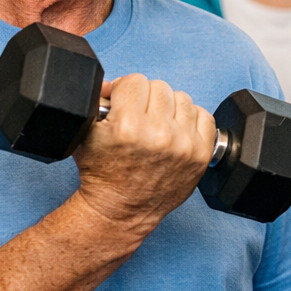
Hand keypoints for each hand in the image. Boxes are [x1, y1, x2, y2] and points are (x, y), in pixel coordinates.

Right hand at [72, 74, 216, 230]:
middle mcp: (159, 133)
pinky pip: (204, 116)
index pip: (134, 81)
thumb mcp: (86, 135)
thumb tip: (111, 83)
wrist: (121, 209)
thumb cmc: (103, 174)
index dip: (124, 91)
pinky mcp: (201, 153)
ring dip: (169, 109)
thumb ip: (97, 102)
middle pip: (159, 87)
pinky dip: (191, 120)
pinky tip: (176, 131)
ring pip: (182, 98)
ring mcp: (184, 143)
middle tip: (138, 117)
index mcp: (128, 126)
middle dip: (146, 100)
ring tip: (157, 126)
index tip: (122, 103)